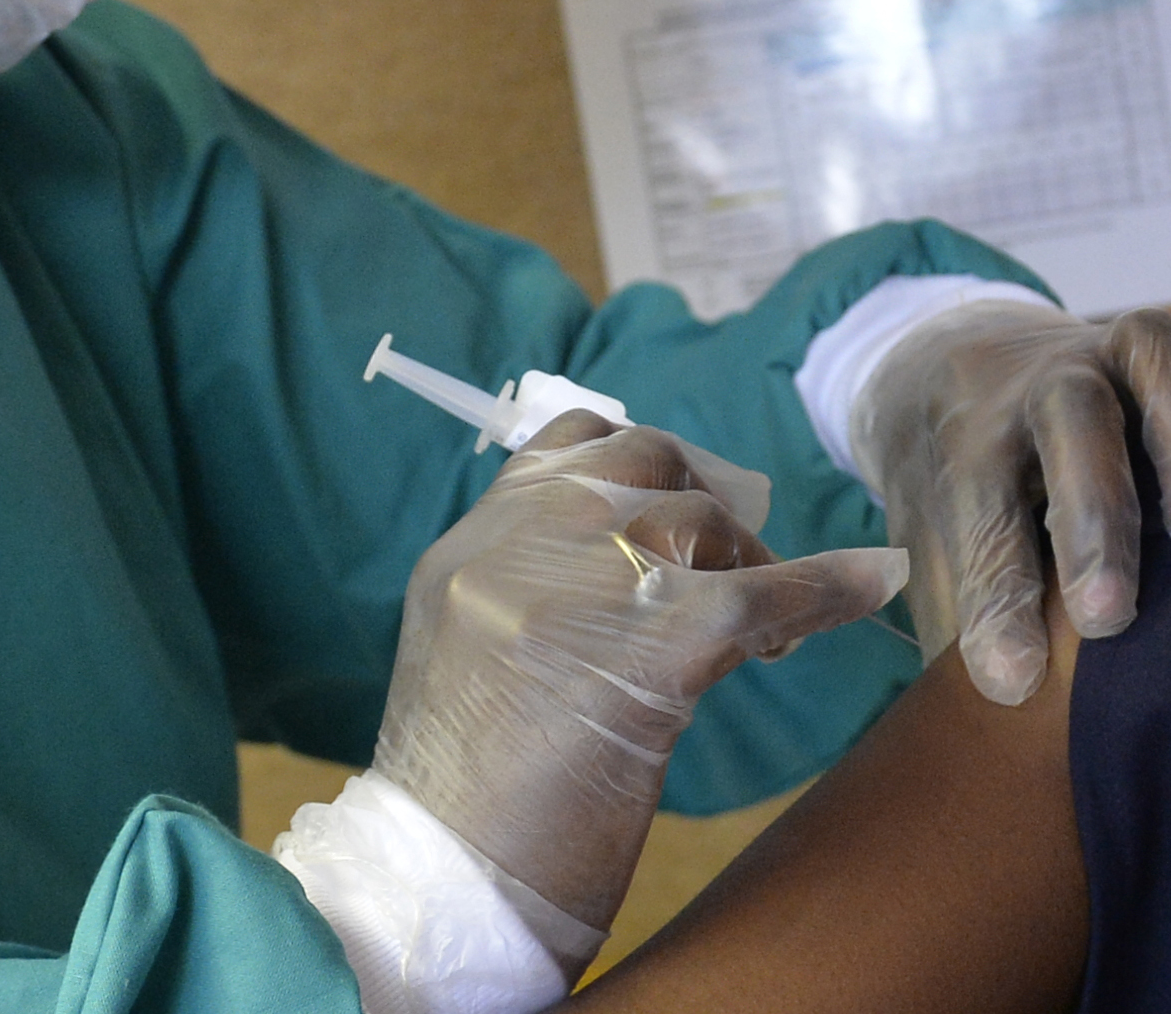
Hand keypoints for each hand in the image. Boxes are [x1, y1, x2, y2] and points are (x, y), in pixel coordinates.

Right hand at [372, 413, 906, 934]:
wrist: (445, 874)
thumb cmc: (459, 788)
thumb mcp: (467, 648)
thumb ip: (525, 584)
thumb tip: (620, 561)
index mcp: (474, 540)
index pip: (569, 442)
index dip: (635, 466)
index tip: (670, 505)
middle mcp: (523, 535)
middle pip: (645, 460)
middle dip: (700, 501)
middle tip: (730, 563)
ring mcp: (585, 577)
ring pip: (703, 520)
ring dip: (749, 559)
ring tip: (759, 630)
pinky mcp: (653, 641)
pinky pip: (764, 592)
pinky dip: (827, 585)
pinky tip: (869, 583)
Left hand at [853, 301, 1170, 706]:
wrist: (952, 360)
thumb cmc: (959, 485)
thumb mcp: (934, 538)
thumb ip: (958, 609)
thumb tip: (971, 732)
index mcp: (960, 446)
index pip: (978, 522)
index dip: (994, 599)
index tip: (1006, 680)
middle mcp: (1025, 393)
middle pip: (1060, 440)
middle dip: (1087, 524)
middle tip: (1103, 617)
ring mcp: (1092, 358)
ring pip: (1133, 378)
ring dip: (1168, 450)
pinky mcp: (1143, 339)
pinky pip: (1169, 352)